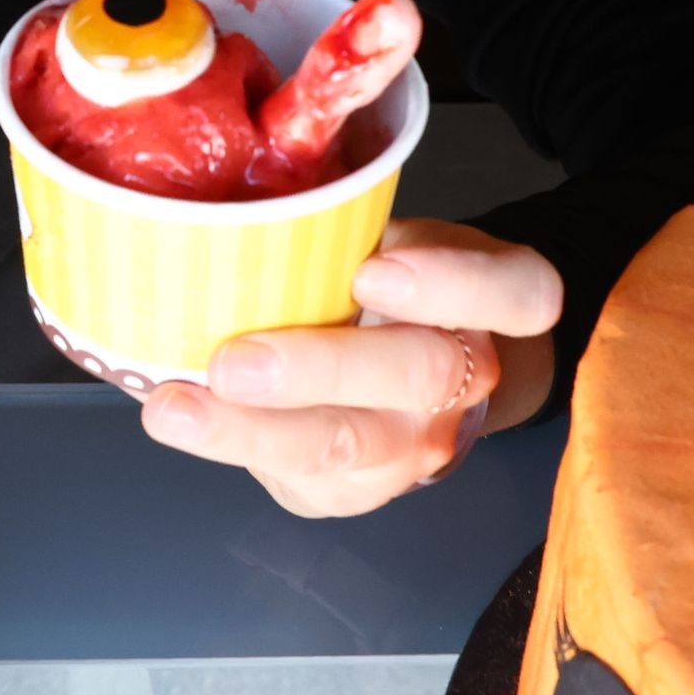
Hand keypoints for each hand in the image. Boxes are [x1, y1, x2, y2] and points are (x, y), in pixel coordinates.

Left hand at [138, 220, 562, 517]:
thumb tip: (248, 205)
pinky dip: (233, 450)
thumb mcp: (393, 234)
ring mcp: (416, 444)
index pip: (516, 293)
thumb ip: (353, 224)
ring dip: (253, 431)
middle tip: (236, 362)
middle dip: (320, 370)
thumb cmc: (386, 287)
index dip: (448, 284)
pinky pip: (301, 477)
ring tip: (177, 410)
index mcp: (492, 301)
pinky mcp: (358, 489)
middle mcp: (466, 377)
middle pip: (417, 375)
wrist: (409, 386)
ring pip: (347, 443)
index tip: (372, 271)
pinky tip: (180, 423)